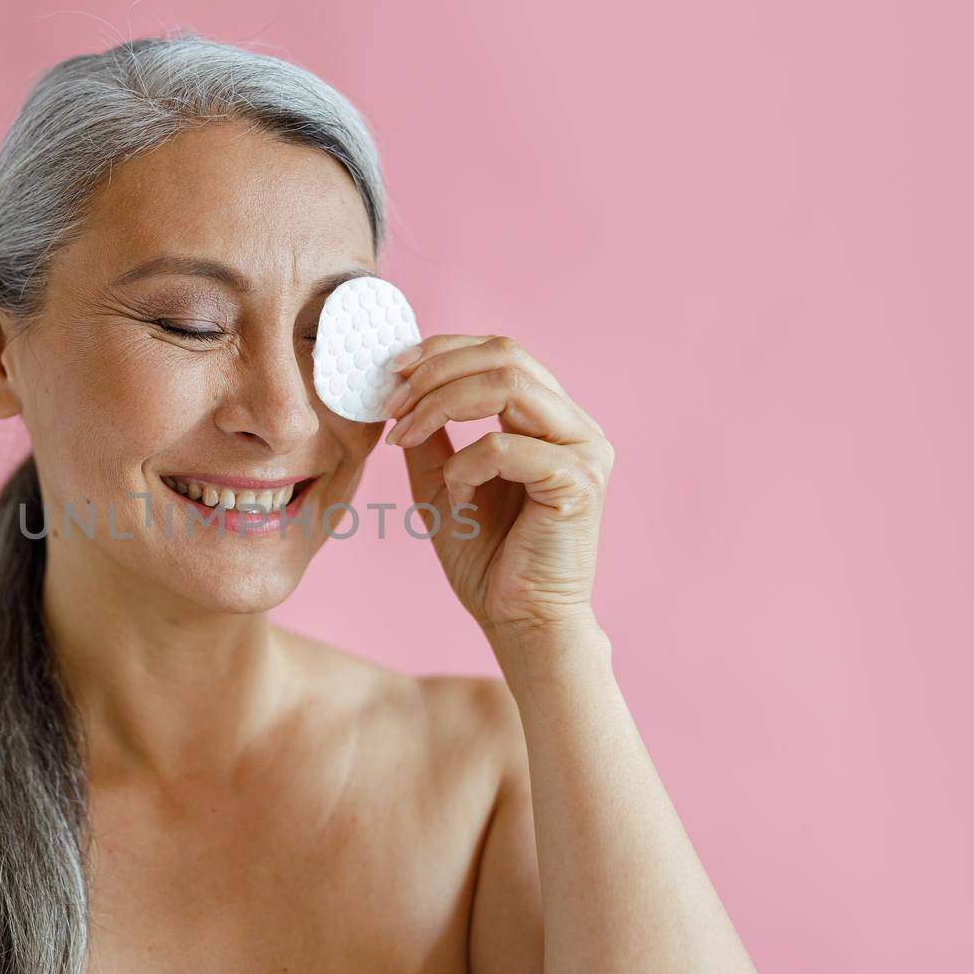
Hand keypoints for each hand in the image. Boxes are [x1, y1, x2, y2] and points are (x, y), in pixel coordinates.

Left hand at [380, 334, 613, 636]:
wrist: (520, 623)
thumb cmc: (489, 560)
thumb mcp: (445, 483)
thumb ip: (432, 435)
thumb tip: (399, 387)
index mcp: (550, 419)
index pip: (500, 352)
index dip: (442, 350)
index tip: (390, 370)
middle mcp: (575, 426)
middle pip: (505, 354)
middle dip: (436, 370)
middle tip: (389, 401)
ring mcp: (584, 450)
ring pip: (508, 384)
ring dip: (441, 403)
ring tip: (403, 435)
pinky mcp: (579, 482)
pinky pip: (505, 447)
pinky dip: (465, 465)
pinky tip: (458, 499)